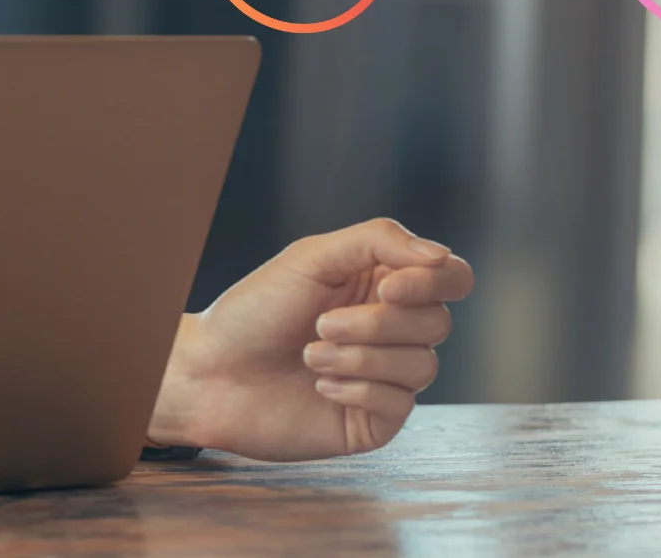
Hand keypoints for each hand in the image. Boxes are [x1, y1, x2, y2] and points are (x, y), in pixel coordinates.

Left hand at [145, 218, 473, 460]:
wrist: (210, 373)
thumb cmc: (255, 310)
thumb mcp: (312, 258)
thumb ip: (378, 241)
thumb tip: (441, 257)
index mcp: (382, 284)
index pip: (451, 277)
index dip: (432, 282)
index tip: (387, 288)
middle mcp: (392, 330)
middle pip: (438, 322)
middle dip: (377, 323)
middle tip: (321, 323)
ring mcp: (387, 377)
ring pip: (423, 365)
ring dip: (361, 357)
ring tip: (309, 354)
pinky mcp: (374, 420)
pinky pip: (400, 404)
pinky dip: (358, 389)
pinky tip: (320, 385)